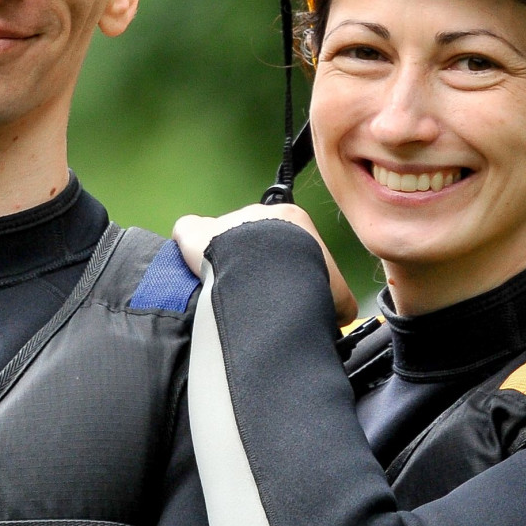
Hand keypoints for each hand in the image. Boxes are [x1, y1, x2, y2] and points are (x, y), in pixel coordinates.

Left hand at [172, 204, 356, 324]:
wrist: (271, 278)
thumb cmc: (309, 283)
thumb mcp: (337, 296)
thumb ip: (335, 297)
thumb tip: (335, 311)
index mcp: (292, 220)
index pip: (289, 238)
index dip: (287, 265)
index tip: (284, 287)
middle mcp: (257, 214)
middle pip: (254, 237)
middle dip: (254, 263)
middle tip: (256, 294)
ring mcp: (224, 221)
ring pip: (222, 238)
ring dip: (224, 261)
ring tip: (227, 292)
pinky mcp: (195, 233)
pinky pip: (188, 233)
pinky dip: (188, 250)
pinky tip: (194, 271)